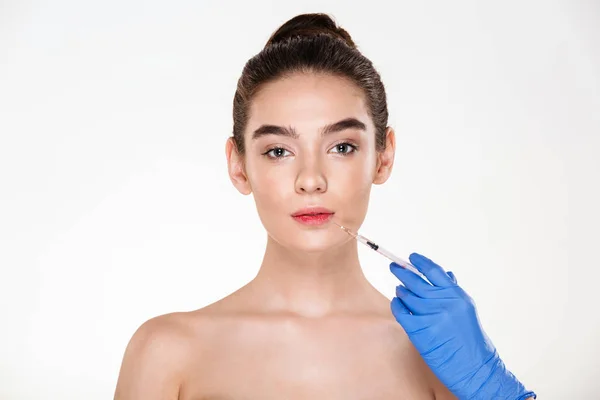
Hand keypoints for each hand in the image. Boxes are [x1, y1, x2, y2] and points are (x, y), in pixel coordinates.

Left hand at [390, 253, 535, 399]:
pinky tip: (397, 303)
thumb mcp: (467, 311)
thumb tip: (446, 274)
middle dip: (402, 272)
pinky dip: (396, 305)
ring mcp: (430, 316)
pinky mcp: (419, 331)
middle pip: (416, 281)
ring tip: (399, 289)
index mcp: (457, 296)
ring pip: (407, 295)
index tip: (411, 257)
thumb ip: (454, 292)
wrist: (475, 369)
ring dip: (400, 290)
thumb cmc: (472, 341)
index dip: (420, 262)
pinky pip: (401, 312)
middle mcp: (444, 303)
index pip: (434, 271)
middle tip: (393, 266)